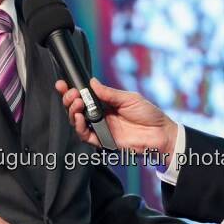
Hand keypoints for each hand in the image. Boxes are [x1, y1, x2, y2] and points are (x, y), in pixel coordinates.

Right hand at [55, 77, 177, 156]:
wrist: (160, 133)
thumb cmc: (149, 114)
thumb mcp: (129, 98)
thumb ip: (109, 93)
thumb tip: (92, 83)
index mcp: (106, 103)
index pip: (85, 96)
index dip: (72, 91)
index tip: (62, 84)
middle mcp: (101, 116)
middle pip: (77, 109)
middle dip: (69, 100)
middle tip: (71, 94)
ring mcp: (101, 128)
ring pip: (78, 122)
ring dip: (73, 112)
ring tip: (77, 104)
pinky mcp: (104, 141)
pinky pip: (86, 136)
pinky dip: (80, 127)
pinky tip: (80, 118)